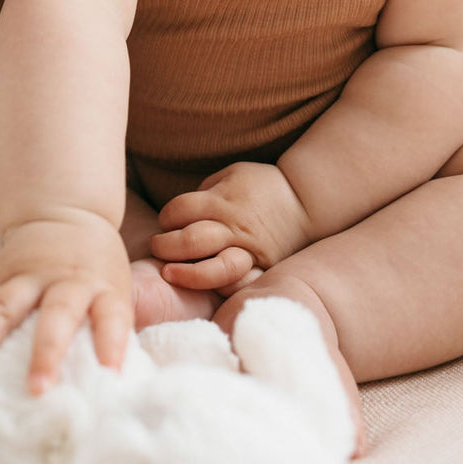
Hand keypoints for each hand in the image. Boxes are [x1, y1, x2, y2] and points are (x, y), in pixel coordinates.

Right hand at [0, 212, 132, 393]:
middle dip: (46, 351)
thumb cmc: (95, 267)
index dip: (112, 343)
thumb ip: (111, 330)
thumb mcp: (116, 289)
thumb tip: (108, 387)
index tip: (110, 374)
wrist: (67, 211)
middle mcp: (64, 279)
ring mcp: (26, 274)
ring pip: (2, 307)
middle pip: (56, 313)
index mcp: (100, 286)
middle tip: (36, 389)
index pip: (112, 315)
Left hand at [150, 162, 312, 291]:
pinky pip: (239, 284)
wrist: (305, 200)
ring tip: (169, 273)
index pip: (181, 210)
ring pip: (215, 269)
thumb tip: (180, 214)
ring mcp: (250, 251)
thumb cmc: (261, 185)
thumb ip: (205, 193)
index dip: (167, 217)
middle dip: (166, 246)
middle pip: (192, 240)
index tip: (166, 221)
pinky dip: (220, 288)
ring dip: (187, 273)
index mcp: (223, 200)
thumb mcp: (230, 175)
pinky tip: (206, 287)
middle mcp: (235, 227)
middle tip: (156, 248)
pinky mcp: (263, 269)